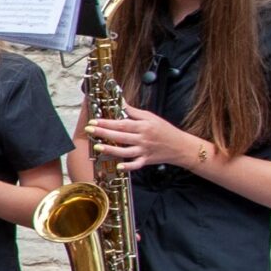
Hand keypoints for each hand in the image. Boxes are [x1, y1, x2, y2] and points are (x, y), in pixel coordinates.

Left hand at [88, 105, 204, 172]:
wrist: (181, 146)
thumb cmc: (165, 130)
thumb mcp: (151, 117)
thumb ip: (134, 112)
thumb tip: (121, 103)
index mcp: (143, 126)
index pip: (122, 123)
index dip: (107, 122)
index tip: (94, 120)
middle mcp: (143, 139)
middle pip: (121, 136)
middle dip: (104, 132)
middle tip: (89, 130)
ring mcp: (144, 150)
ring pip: (125, 151)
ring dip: (111, 149)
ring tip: (97, 146)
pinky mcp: (146, 160)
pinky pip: (136, 165)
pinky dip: (128, 167)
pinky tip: (118, 166)